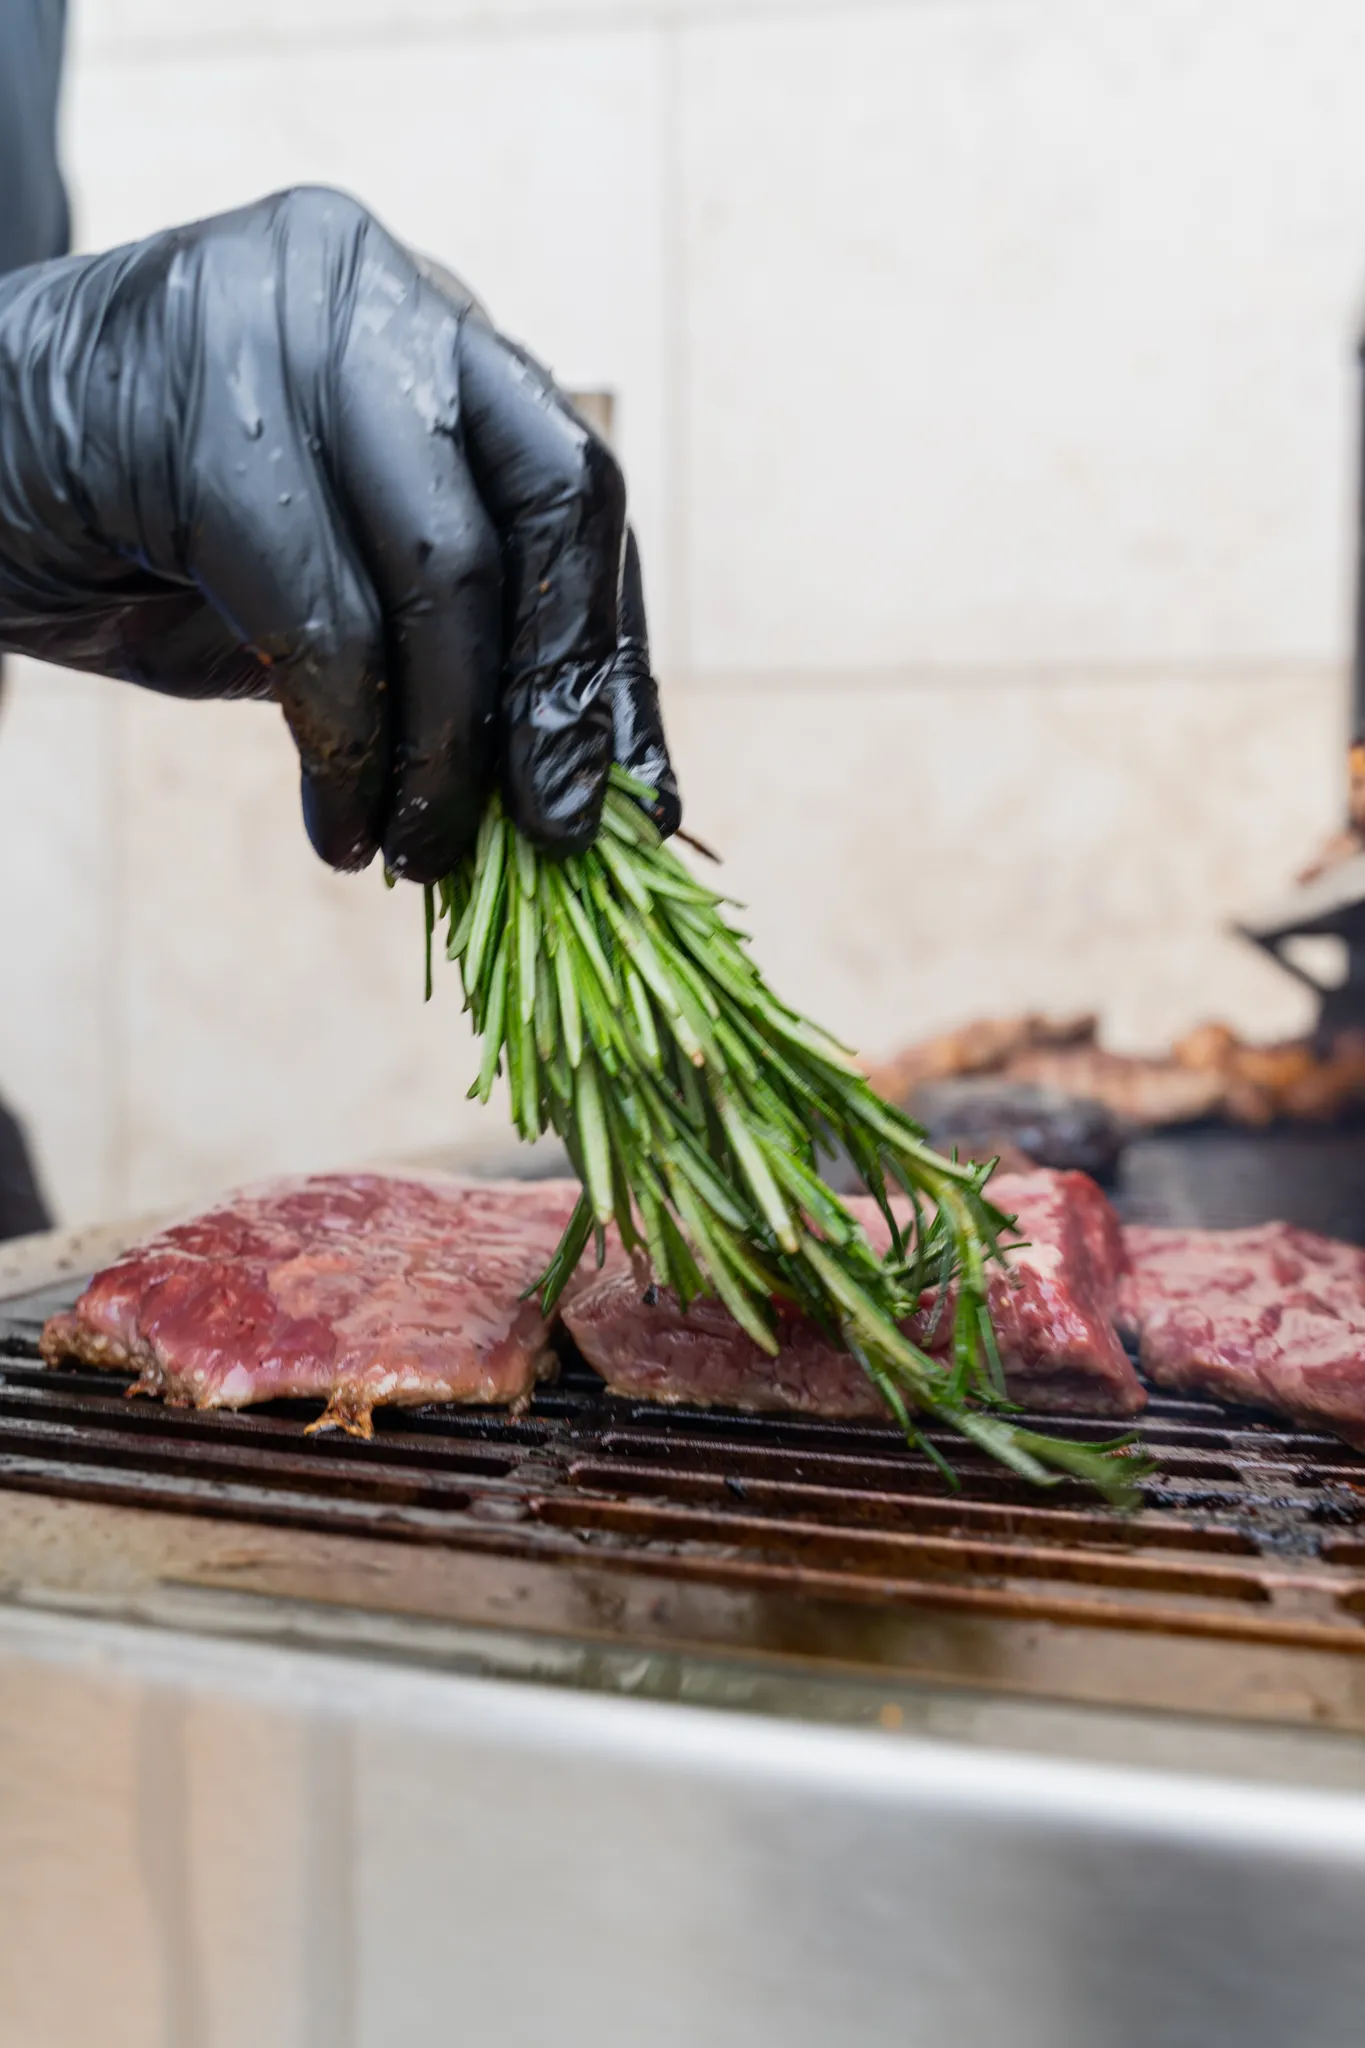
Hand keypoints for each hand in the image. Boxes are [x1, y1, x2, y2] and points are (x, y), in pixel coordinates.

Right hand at [0, 187, 678, 879]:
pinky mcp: (194, 401)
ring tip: (426, 855)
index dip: (612, 662)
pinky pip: (320, 612)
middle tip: (561, 837)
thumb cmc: (138, 539)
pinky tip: (343, 831)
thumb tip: (568, 790)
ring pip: (442, 565)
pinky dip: (347, 747)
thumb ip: (443, 648)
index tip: (640, 802)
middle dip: (566, 689)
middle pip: (554, 493)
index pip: (574, 497)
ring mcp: (287, 323)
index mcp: (432, 330)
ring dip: (447, 748)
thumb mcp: (329, 590)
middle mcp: (380, 294)